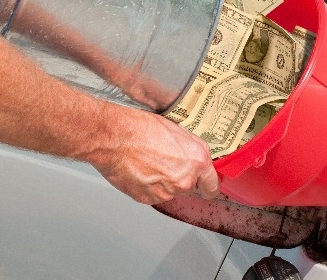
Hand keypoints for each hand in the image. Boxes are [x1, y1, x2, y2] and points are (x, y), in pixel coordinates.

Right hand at [86, 108, 220, 204]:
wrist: (113, 138)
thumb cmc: (140, 129)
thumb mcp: (175, 130)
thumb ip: (191, 148)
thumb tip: (195, 157)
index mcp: (196, 160)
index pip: (213, 185)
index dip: (208, 185)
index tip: (206, 185)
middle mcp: (184, 180)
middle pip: (190, 187)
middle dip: (181, 178)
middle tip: (165, 162)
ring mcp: (165, 192)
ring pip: (170, 192)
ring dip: (164, 182)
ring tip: (148, 163)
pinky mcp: (147, 198)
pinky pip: (154, 195)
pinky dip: (149, 186)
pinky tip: (140, 170)